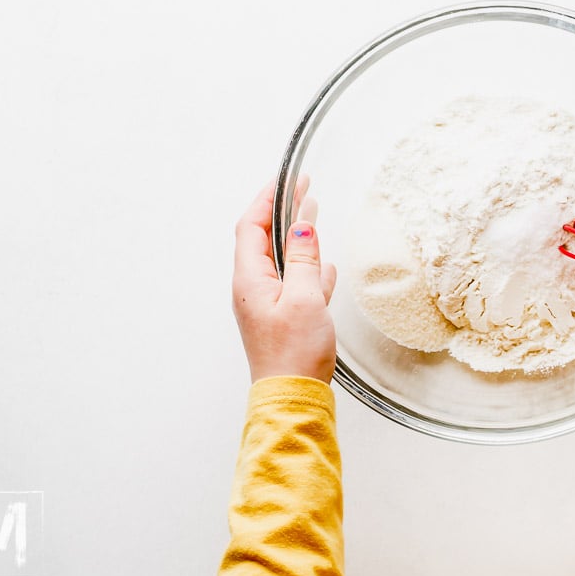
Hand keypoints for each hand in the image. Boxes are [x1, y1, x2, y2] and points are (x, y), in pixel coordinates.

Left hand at [232, 176, 337, 383]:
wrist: (292, 396)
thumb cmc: (295, 352)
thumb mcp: (305, 298)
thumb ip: (303, 258)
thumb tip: (302, 224)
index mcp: (250, 279)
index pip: (251, 226)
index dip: (267, 198)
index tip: (288, 179)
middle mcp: (252, 289)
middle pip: (262, 239)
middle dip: (281, 211)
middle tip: (303, 189)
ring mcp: (265, 304)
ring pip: (279, 260)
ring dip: (295, 237)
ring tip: (313, 216)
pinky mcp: (281, 318)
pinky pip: (292, 283)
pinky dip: (306, 268)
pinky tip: (324, 267)